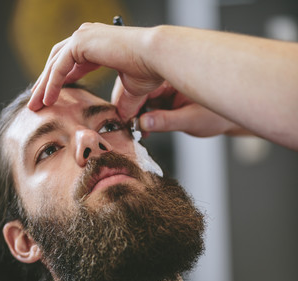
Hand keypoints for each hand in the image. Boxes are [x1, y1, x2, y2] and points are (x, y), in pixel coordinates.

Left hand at [28, 23, 162, 111]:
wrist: (156, 59)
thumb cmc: (150, 72)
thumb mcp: (130, 93)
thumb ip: (122, 104)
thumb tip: (122, 120)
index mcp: (97, 45)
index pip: (70, 63)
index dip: (58, 82)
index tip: (50, 100)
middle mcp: (88, 36)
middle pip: (57, 61)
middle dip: (45, 83)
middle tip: (36, 103)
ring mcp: (84, 36)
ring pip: (54, 63)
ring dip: (44, 85)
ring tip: (36, 105)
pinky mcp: (81, 42)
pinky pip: (59, 66)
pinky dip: (51, 83)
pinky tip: (47, 99)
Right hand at [113, 81, 240, 136]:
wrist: (230, 121)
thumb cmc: (219, 117)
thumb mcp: (192, 121)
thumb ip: (166, 122)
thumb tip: (144, 123)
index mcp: (174, 76)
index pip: (143, 84)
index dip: (129, 101)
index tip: (121, 118)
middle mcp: (168, 80)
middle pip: (137, 89)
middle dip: (129, 107)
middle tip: (126, 127)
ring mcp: (166, 90)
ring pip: (140, 98)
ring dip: (135, 114)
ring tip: (136, 131)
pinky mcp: (166, 99)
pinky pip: (148, 106)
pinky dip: (143, 117)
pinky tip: (143, 129)